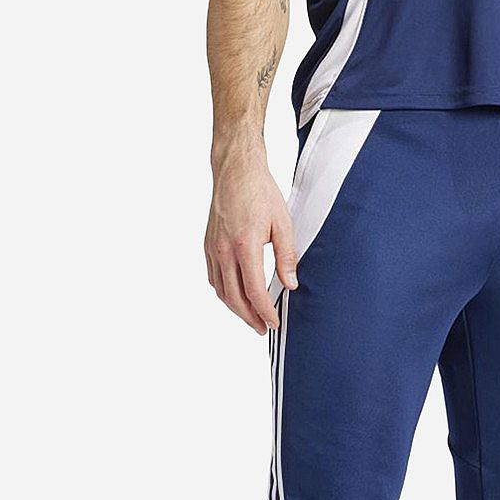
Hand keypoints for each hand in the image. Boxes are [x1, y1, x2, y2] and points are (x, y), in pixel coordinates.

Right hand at [205, 138, 296, 333]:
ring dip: (236, 309)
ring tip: (252, 318)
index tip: (274, 322)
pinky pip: (214, 278)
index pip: (253, 291)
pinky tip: (236, 298)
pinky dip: (224, 293)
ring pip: (221, 290)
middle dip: (250, 317)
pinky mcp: (208, 244)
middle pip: (234, 297)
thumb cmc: (261, 193)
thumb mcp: (283, 224)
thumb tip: (290, 285)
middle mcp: (224, 249)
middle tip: (264, 328)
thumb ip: (287, 257)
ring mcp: (213, 248)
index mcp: (245, 245)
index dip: (264, 311)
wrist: (235, 170)